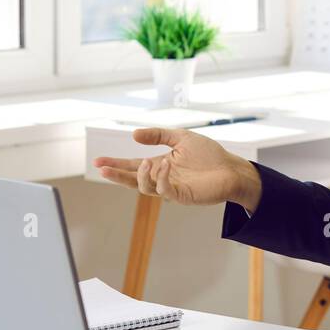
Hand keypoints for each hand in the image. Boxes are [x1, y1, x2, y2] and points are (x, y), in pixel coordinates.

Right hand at [93, 127, 262, 212]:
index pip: (132, 165)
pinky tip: (164, 164)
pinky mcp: (183, 195)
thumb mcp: (181, 138)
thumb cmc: (209, 155)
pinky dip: (162, 178)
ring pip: (146, 188)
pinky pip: (165, 190)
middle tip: (102, 169)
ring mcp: (171, 188)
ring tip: (145, 163)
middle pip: (133, 179)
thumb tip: (133, 134)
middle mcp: (162, 178)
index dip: (116, 163)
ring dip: (142, 175)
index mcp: (159, 165)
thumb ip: (158, 135)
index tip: (97, 161)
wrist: (231, 168)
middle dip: (117, 174)